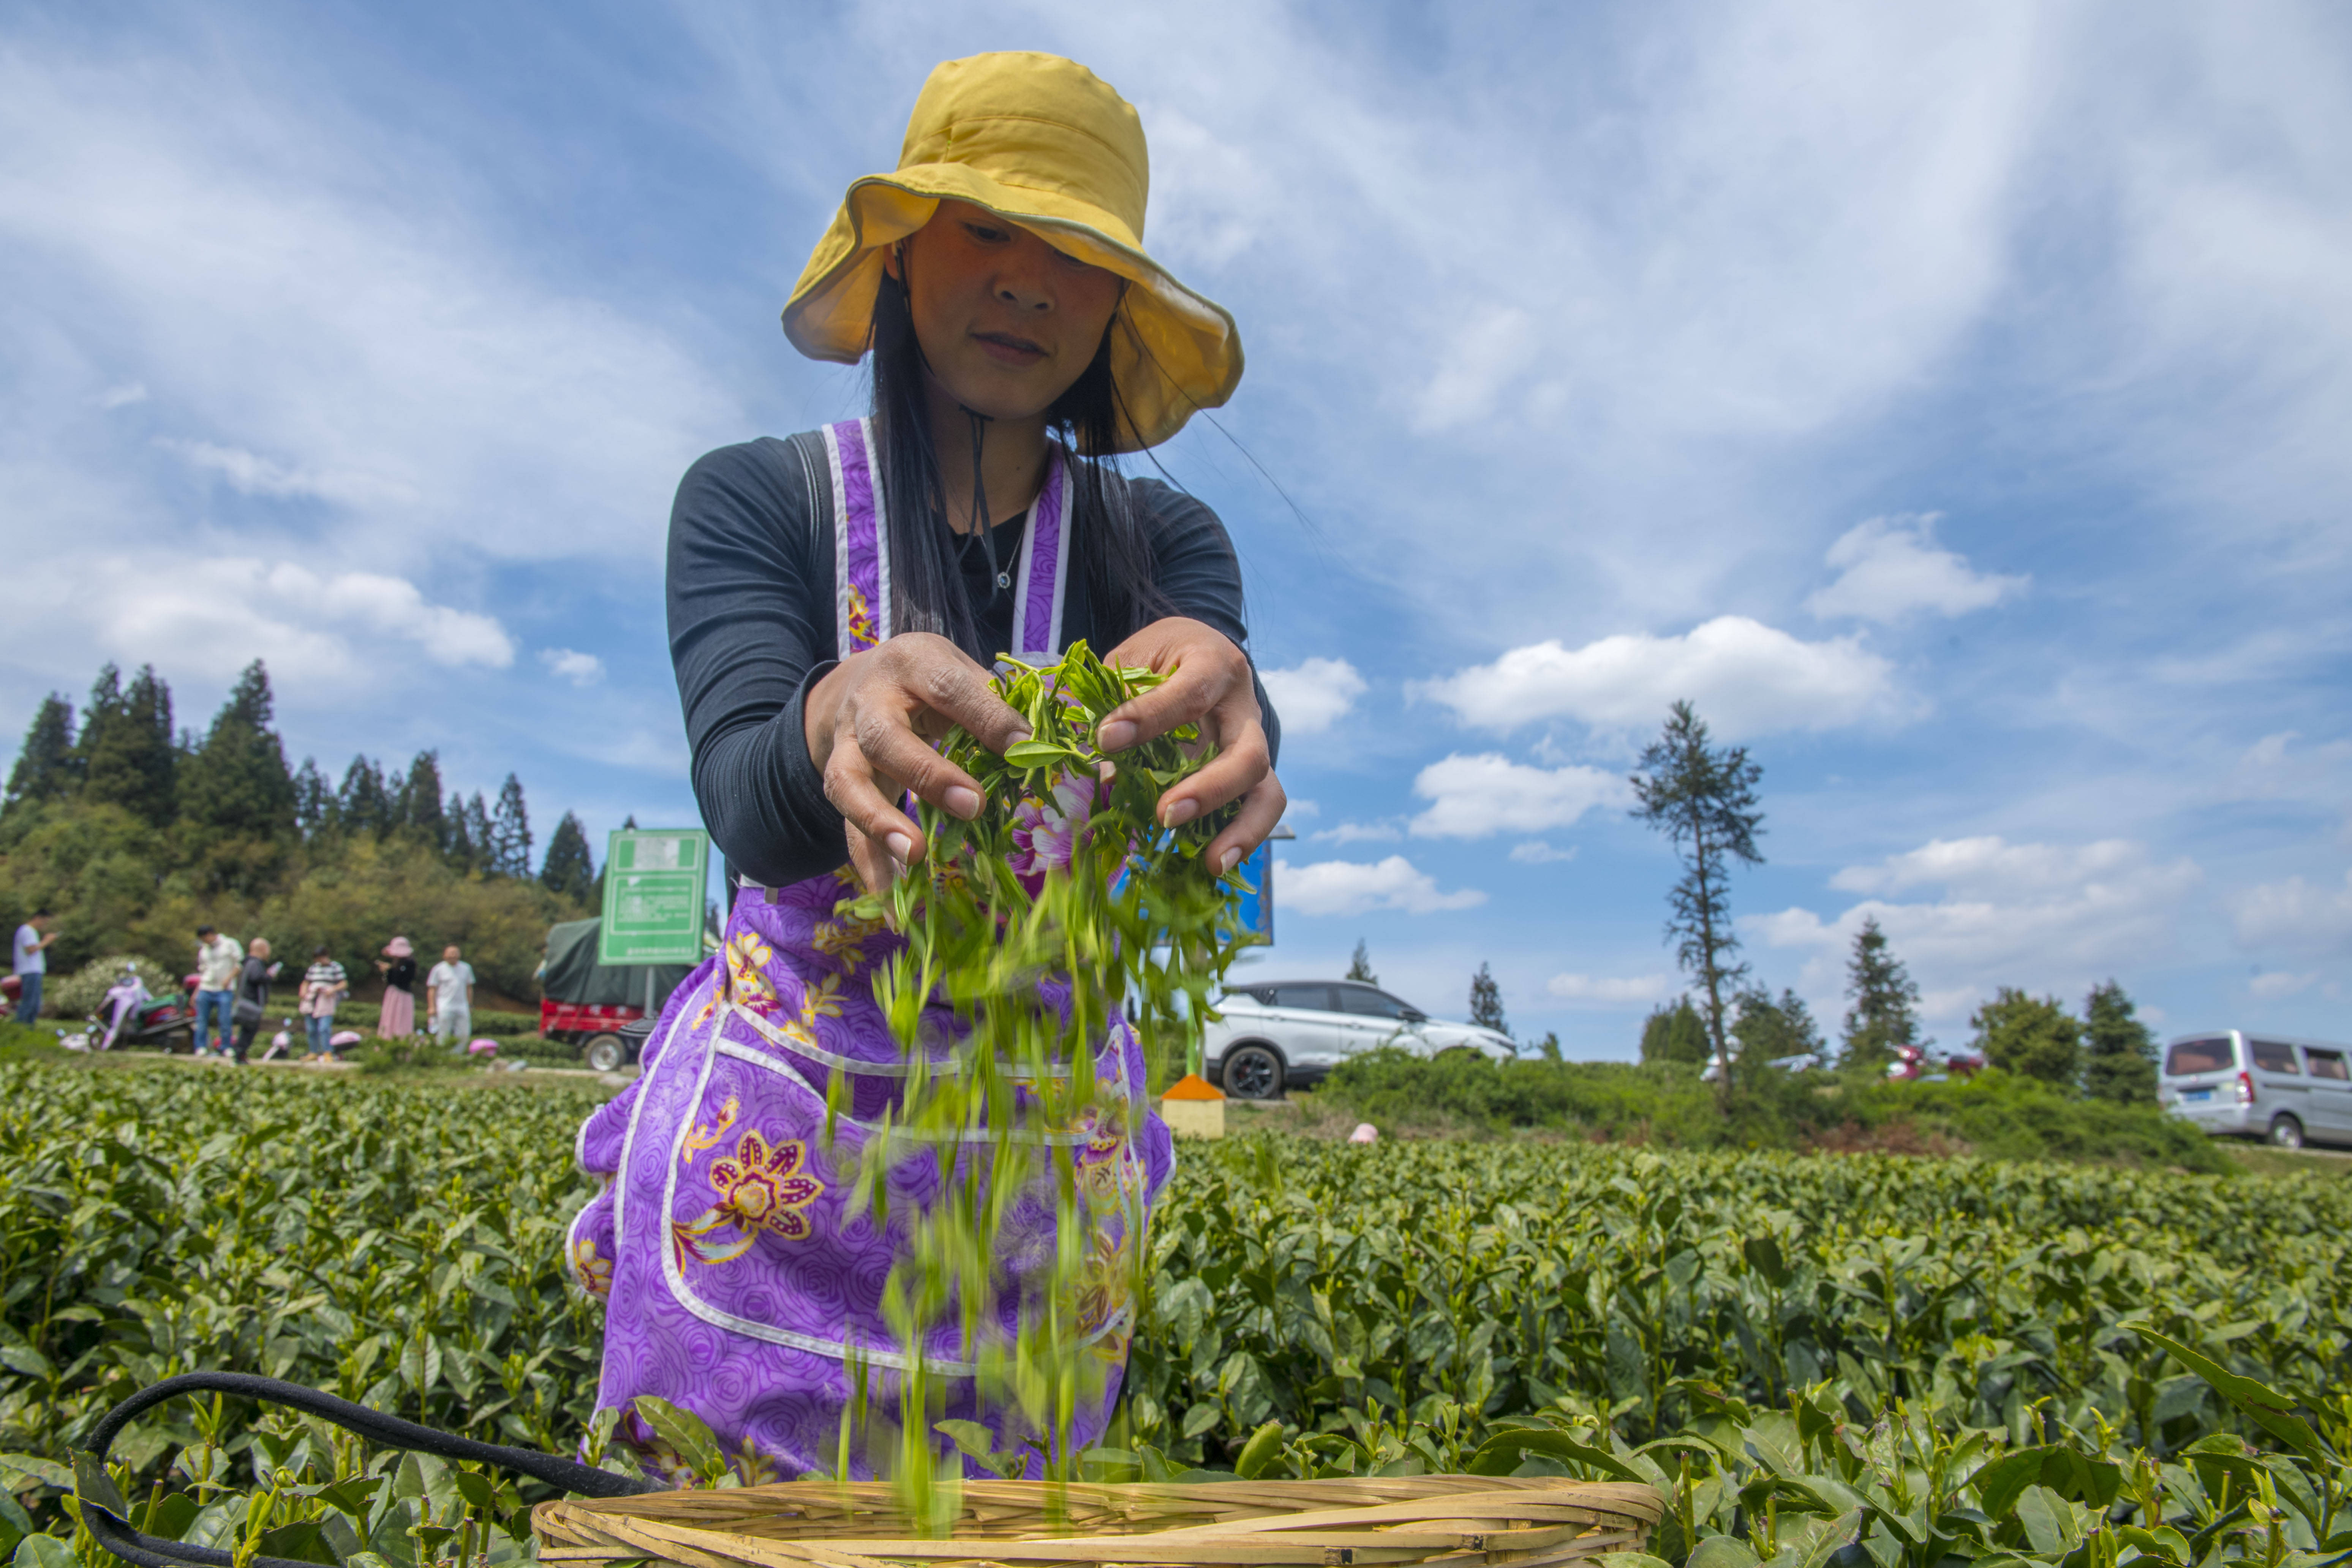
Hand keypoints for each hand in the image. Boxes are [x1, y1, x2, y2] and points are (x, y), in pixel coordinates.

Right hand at [805, 633, 1034, 891]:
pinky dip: (867, 862)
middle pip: (887, 738)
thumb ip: (998, 704)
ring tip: (914, 856)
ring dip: (881, 821)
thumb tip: (1053, 741)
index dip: (987, 717)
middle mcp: (870, 703)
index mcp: (913, 665)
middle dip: (929, 774)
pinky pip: (845, 825)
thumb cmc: (931, 680)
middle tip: (973, 805)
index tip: (1025, 747)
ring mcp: (846, 744)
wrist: (864, 679)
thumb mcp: (961, 672)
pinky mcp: (839, 780)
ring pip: (849, 782)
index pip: (949, 689)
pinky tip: (888, 896)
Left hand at [1096, 617, 1284, 874]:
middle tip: (1165, 816)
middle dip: (1210, 790)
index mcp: (1213, 664)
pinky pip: (1256, 810)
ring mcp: (1252, 744)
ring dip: (1242, 830)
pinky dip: (1238, 839)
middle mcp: (1243, 707)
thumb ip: (1112, 703)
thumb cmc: (1157, 656)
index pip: (1190, 693)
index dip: (1149, 718)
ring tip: (1211, 864)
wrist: (1195, 648)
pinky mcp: (1248, 775)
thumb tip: (1096, 767)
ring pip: (1267, 792)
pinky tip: (1210, 863)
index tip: (1105, 739)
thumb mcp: (1130, 660)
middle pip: (1248, 754)